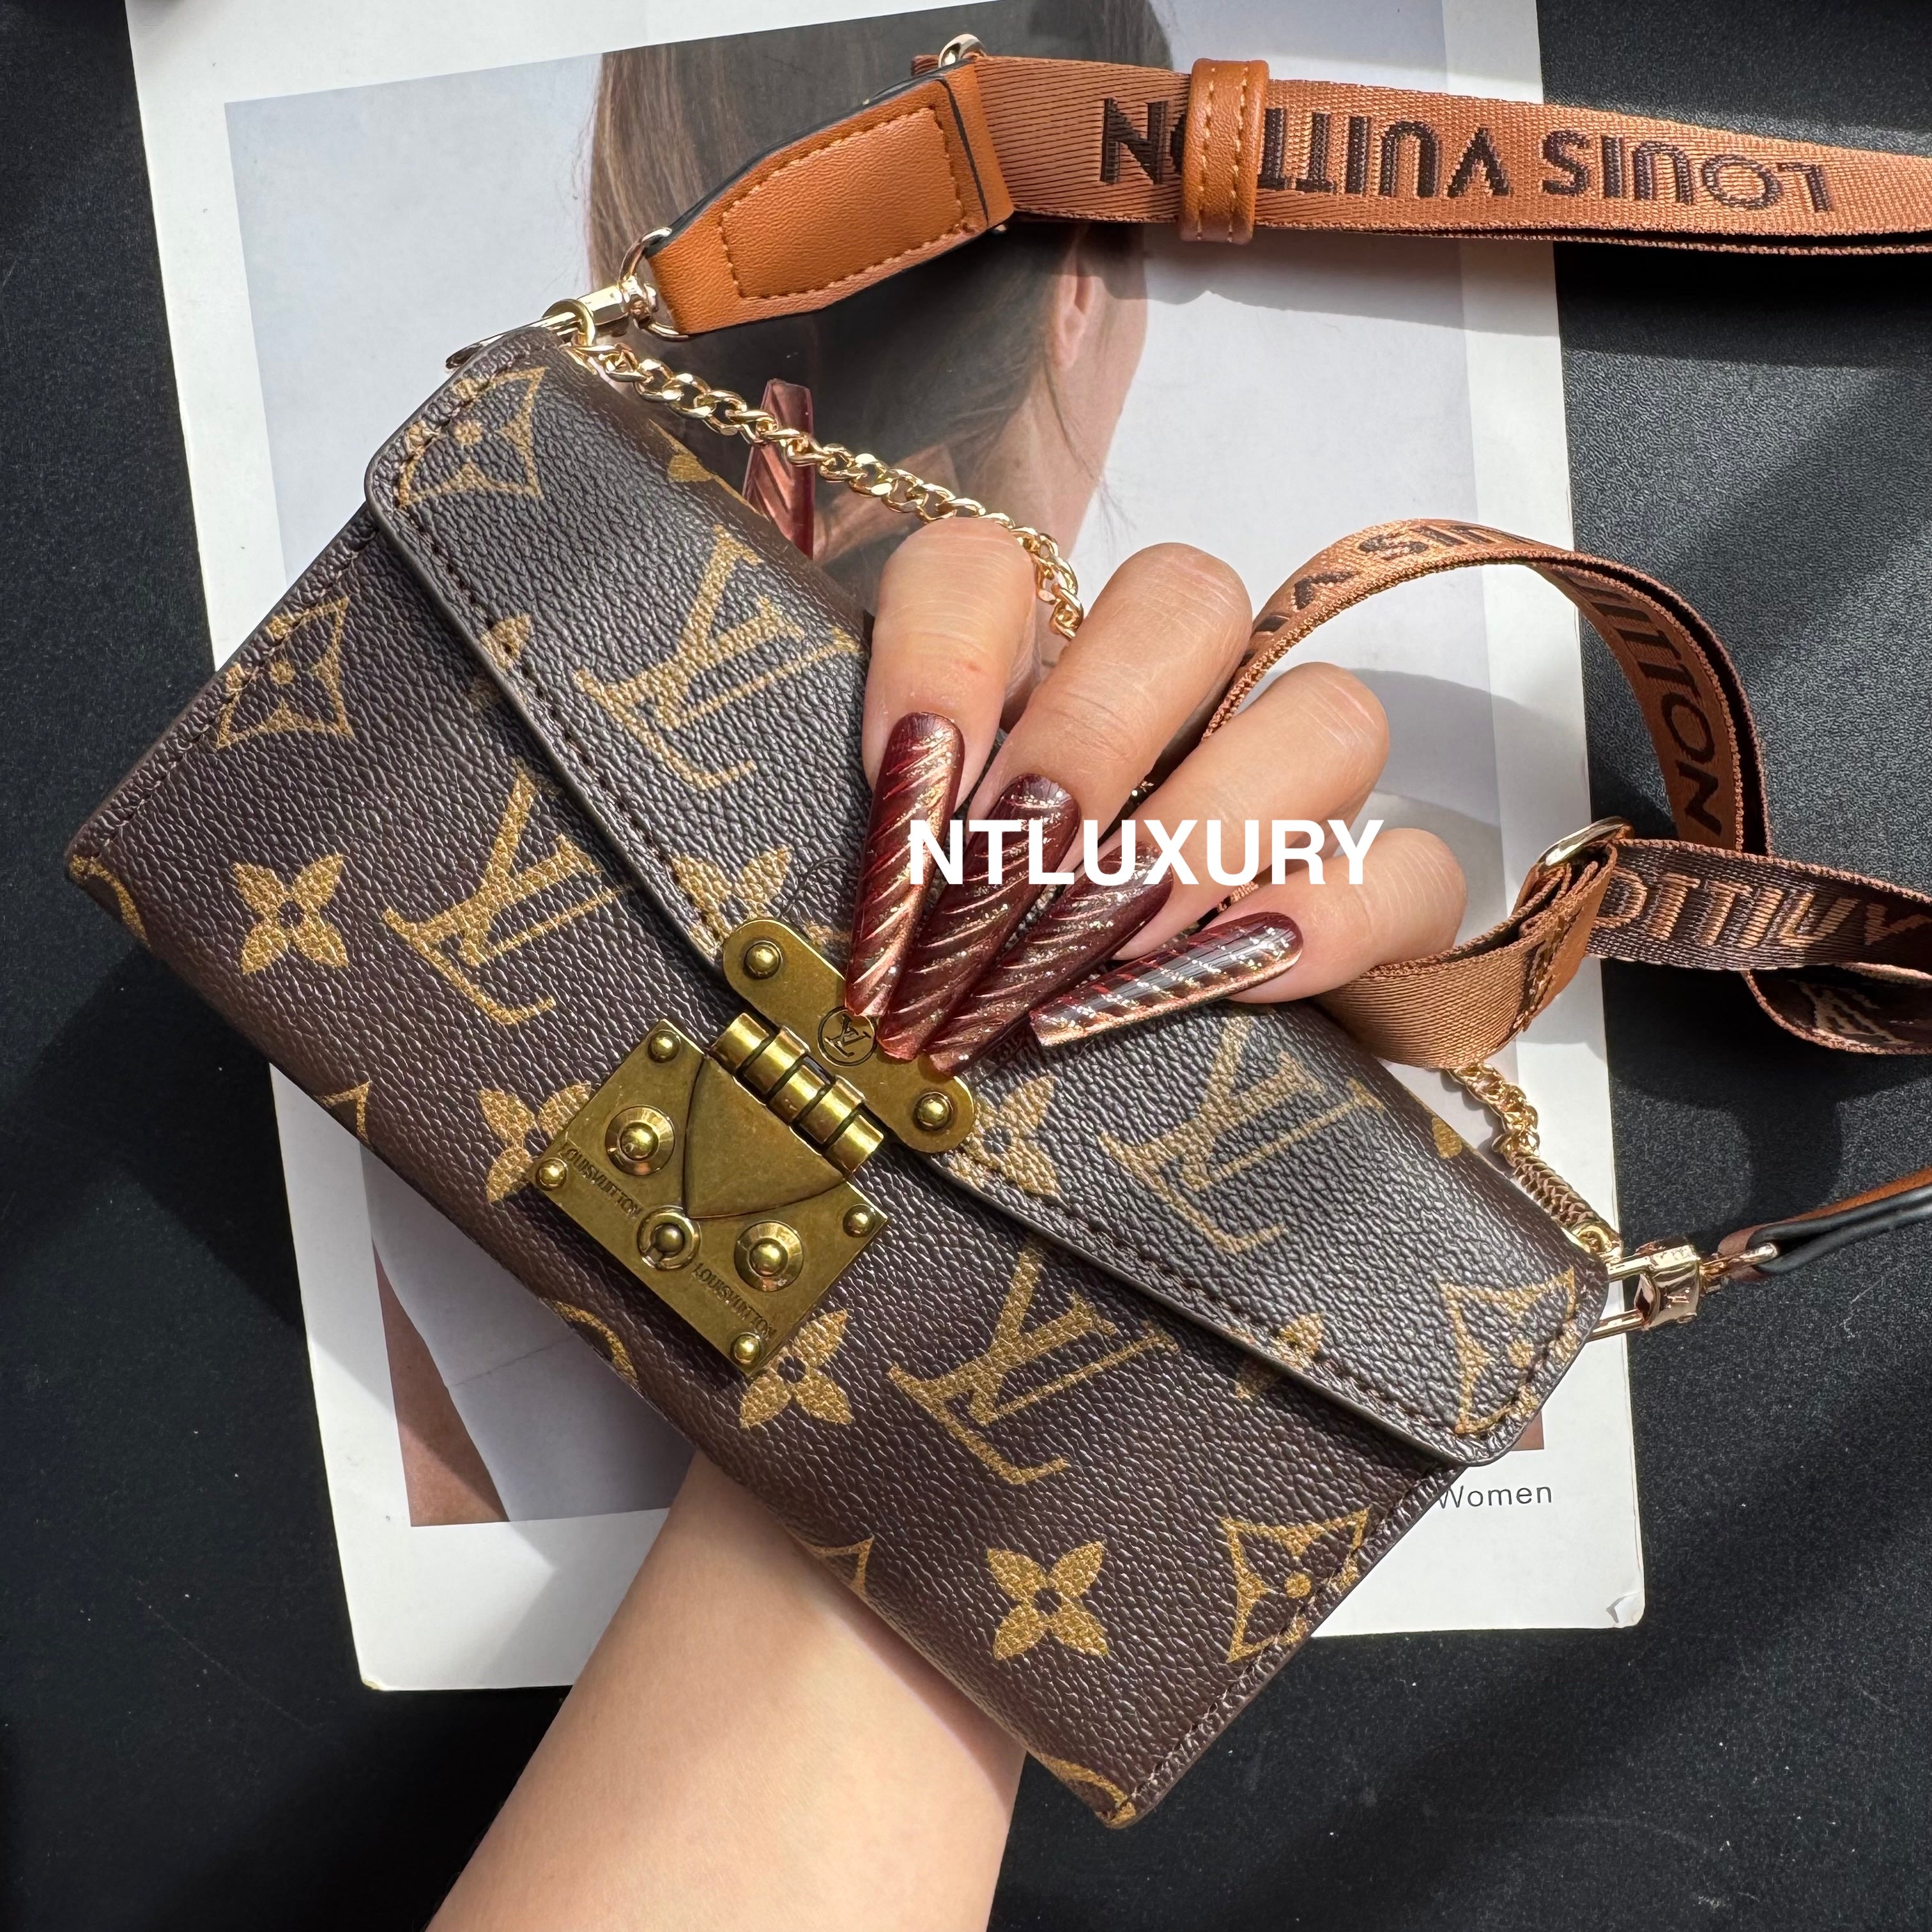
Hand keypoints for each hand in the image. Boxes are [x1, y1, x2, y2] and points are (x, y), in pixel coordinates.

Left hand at [843, 521, 1466, 1065]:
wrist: (1141, 1088)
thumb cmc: (1002, 976)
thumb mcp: (936, 907)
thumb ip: (916, 863)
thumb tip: (884, 910)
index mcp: (1041, 666)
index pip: (989, 568)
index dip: (945, 651)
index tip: (902, 775)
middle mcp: (1181, 694)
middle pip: (1186, 601)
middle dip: (1088, 743)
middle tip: (1005, 888)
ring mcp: (1296, 785)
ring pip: (1323, 714)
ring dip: (1206, 828)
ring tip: (1114, 949)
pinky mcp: (1385, 894)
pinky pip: (1413, 870)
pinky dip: (1332, 916)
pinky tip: (1244, 975)